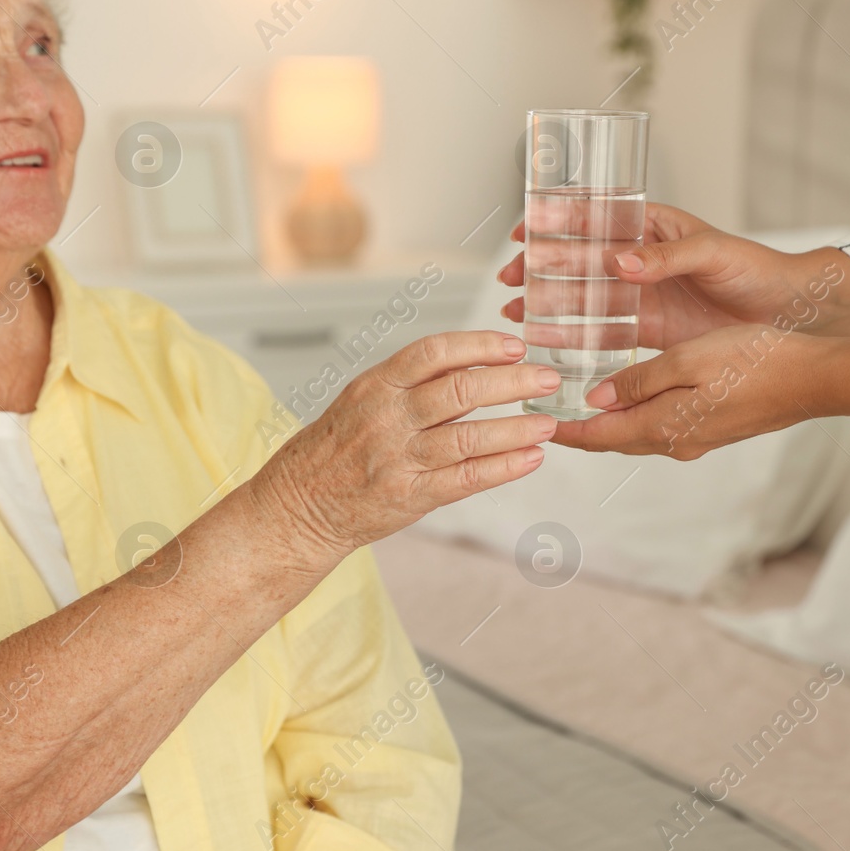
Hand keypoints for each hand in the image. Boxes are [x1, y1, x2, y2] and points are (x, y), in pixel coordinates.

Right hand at [250, 330, 560, 556]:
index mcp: (375, 386)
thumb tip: (474, 363)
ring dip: (516, 428)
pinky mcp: (410, 497)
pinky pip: (466, 479)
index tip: (514, 346)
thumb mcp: (363, 399)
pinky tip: (530, 458)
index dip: (479, 346)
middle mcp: (387, 419)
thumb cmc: (335, 448)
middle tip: (546, 379)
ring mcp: (399, 460)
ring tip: (548, 422)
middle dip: (512, 382)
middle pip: (460, 391)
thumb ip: (412, 383)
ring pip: (469, 437)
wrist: (300, 505)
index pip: (433, 353)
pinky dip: (503, 467)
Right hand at [498, 202, 849, 349]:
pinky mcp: (650, 329)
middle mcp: (641, 261)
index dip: (557, 221)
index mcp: (654, 227)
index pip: (596, 217)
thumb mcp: (713, 253)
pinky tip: (549, 341)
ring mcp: (642, 296)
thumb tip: (620, 262)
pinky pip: (604, 331)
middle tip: (511, 278)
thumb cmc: (757, 270)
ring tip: (517, 313)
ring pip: (584, 296)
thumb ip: (666, 256)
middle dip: (541, 267)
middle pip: (579, 259)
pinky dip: (576, 336)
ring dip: (550, 303)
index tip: (525, 230)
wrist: (790, 312)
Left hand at [550, 323, 849, 457]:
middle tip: (546, 412)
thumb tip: (597, 399)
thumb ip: (638, 381)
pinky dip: (637, 413)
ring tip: (578, 402)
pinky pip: (663, 425)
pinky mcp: (715, 428)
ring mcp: (698, 438)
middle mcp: (676, 442)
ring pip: (638, 432)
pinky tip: (630, 395)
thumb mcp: (687, 359)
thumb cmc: (755, 360)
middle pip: (614, 438)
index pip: (598, 436)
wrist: (818, 377)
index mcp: (663, 427)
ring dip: (607, 421)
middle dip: (579, 428)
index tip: (532, 425)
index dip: (563, 431)